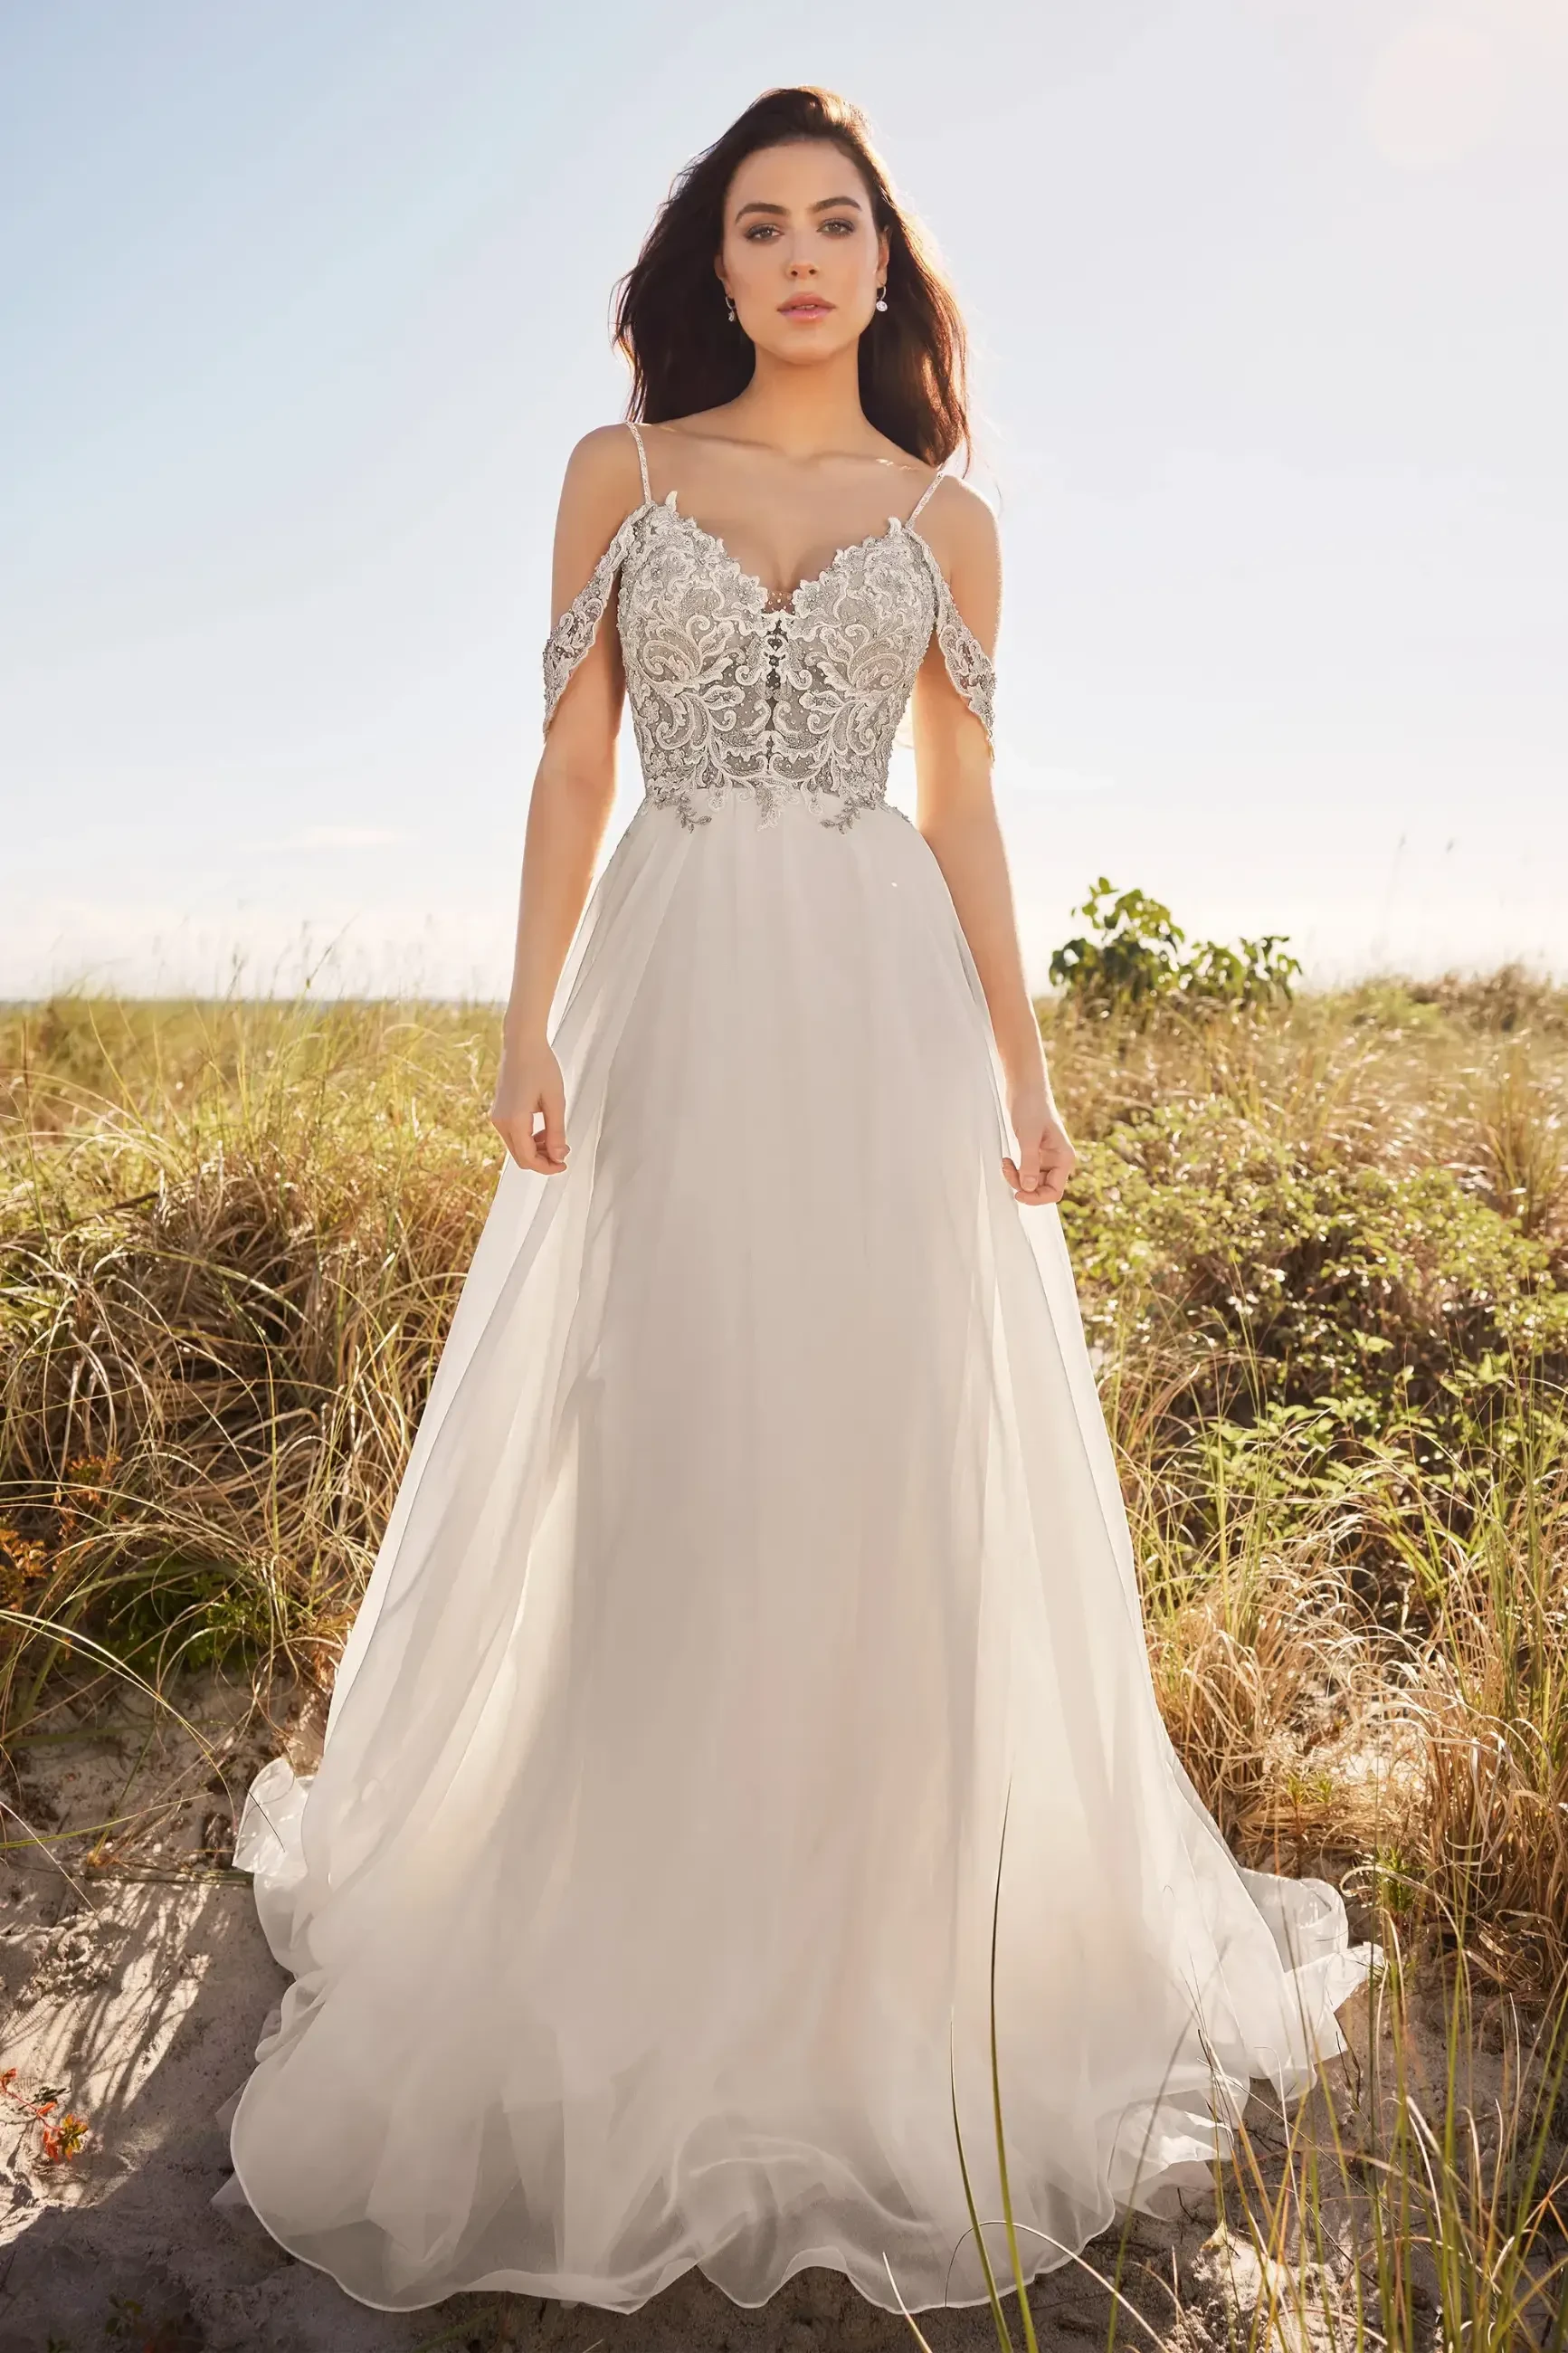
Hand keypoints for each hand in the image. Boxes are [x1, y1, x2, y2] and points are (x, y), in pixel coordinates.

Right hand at [489, 1036, 569, 1174]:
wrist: (522, 1042)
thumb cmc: (541, 1066)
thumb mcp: (555, 1101)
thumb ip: (556, 1132)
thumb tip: (558, 1156)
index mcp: (514, 1121)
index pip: (528, 1159)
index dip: (547, 1167)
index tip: (564, 1164)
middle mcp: (500, 1122)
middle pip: (520, 1156)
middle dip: (542, 1160)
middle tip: (563, 1153)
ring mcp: (497, 1116)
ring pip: (516, 1147)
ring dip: (536, 1149)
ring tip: (556, 1139)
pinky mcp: (499, 1111)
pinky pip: (513, 1135)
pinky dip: (528, 1138)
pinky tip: (543, 1129)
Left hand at [1002, 1085, 1075, 1206]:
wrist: (1025, 1087)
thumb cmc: (1030, 1107)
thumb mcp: (1028, 1136)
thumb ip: (1029, 1163)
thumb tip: (1028, 1188)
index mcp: (1063, 1158)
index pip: (1055, 1192)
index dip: (1037, 1198)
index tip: (1018, 1194)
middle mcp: (1057, 1161)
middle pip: (1041, 1189)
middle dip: (1023, 1185)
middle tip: (1007, 1170)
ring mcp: (1045, 1158)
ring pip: (1031, 1182)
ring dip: (1016, 1177)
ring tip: (1005, 1163)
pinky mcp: (1034, 1153)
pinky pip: (1025, 1171)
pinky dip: (1015, 1170)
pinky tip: (1006, 1159)